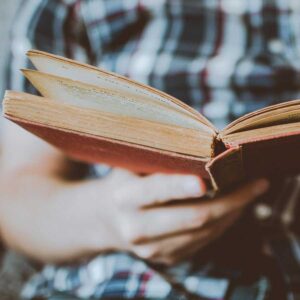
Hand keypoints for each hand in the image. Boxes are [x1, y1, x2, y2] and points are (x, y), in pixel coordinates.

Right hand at [106, 170, 268, 264]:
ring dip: (233, 212)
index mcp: (124, 198)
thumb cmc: (125, 182)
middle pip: (193, 216)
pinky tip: (232, 208)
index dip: (183, 185)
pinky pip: (203, 242)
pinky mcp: (166, 259)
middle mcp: (136, 228)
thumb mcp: (132, 165)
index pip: (157, 190)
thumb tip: (204, 147)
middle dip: (232, 200)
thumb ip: (159, 157)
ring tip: (251, 193)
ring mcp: (152, 249)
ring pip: (205, 232)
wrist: (108, 219)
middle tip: (257, 183)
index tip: (209, 179)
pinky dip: (223, 224)